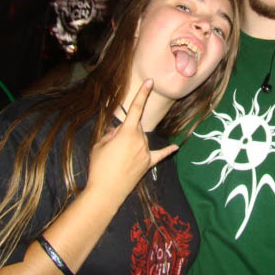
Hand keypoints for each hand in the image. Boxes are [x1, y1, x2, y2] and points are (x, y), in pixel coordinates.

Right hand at [86, 79, 178, 205]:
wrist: (105, 192)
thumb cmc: (99, 166)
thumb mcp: (99, 145)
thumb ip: (111, 133)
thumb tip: (118, 132)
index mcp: (128, 132)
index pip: (136, 108)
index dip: (143, 93)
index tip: (150, 81)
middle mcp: (140, 140)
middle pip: (135, 127)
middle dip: (125, 131)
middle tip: (111, 147)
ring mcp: (145, 152)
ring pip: (140, 139)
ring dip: (131, 142)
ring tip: (117, 158)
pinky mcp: (147, 163)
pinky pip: (159, 155)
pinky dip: (167, 151)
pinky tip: (176, 147)